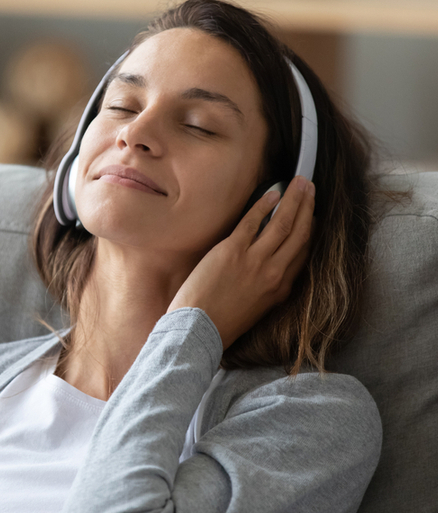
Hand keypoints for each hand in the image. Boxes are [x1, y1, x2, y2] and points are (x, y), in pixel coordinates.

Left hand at [167, 176, 314, 349]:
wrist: (200, 329)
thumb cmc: (222, 321)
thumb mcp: (257, 308)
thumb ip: (269, 287)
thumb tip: (273, 264)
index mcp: (281, 289)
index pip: (303, 253)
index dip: (311, 230)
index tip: (313, 215)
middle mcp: (274, 273)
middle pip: (299, 233)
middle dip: (307, 207)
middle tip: (310, 188)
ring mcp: (255, 260)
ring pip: (282, 224)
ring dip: (293, 200)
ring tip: (299, 183)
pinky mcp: (233, 251)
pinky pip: (253, 221)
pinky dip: (264, 205)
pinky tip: (272, 194)